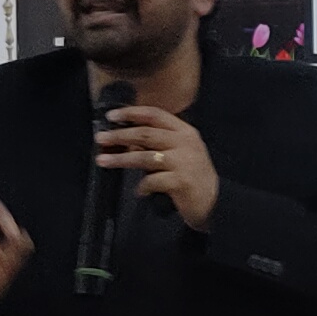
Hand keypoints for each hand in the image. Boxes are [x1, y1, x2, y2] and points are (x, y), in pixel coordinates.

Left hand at [98, 105, 222, 230]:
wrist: (216, 203)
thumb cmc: (194, 177)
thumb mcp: (182, 153)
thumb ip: (161, 144)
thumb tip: (127, 141)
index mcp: (185, 132)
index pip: (156, 115)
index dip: (132, 112)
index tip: (112, 115)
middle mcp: (185, 143)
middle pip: (146, 134)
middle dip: (120, 135)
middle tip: (100, 138)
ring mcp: (183, 162)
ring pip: (144, 156)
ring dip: (121, 159)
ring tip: (103, 161)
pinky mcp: (180, 181)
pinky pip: (152, 180)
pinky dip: (142, 186)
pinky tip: (139, 191)